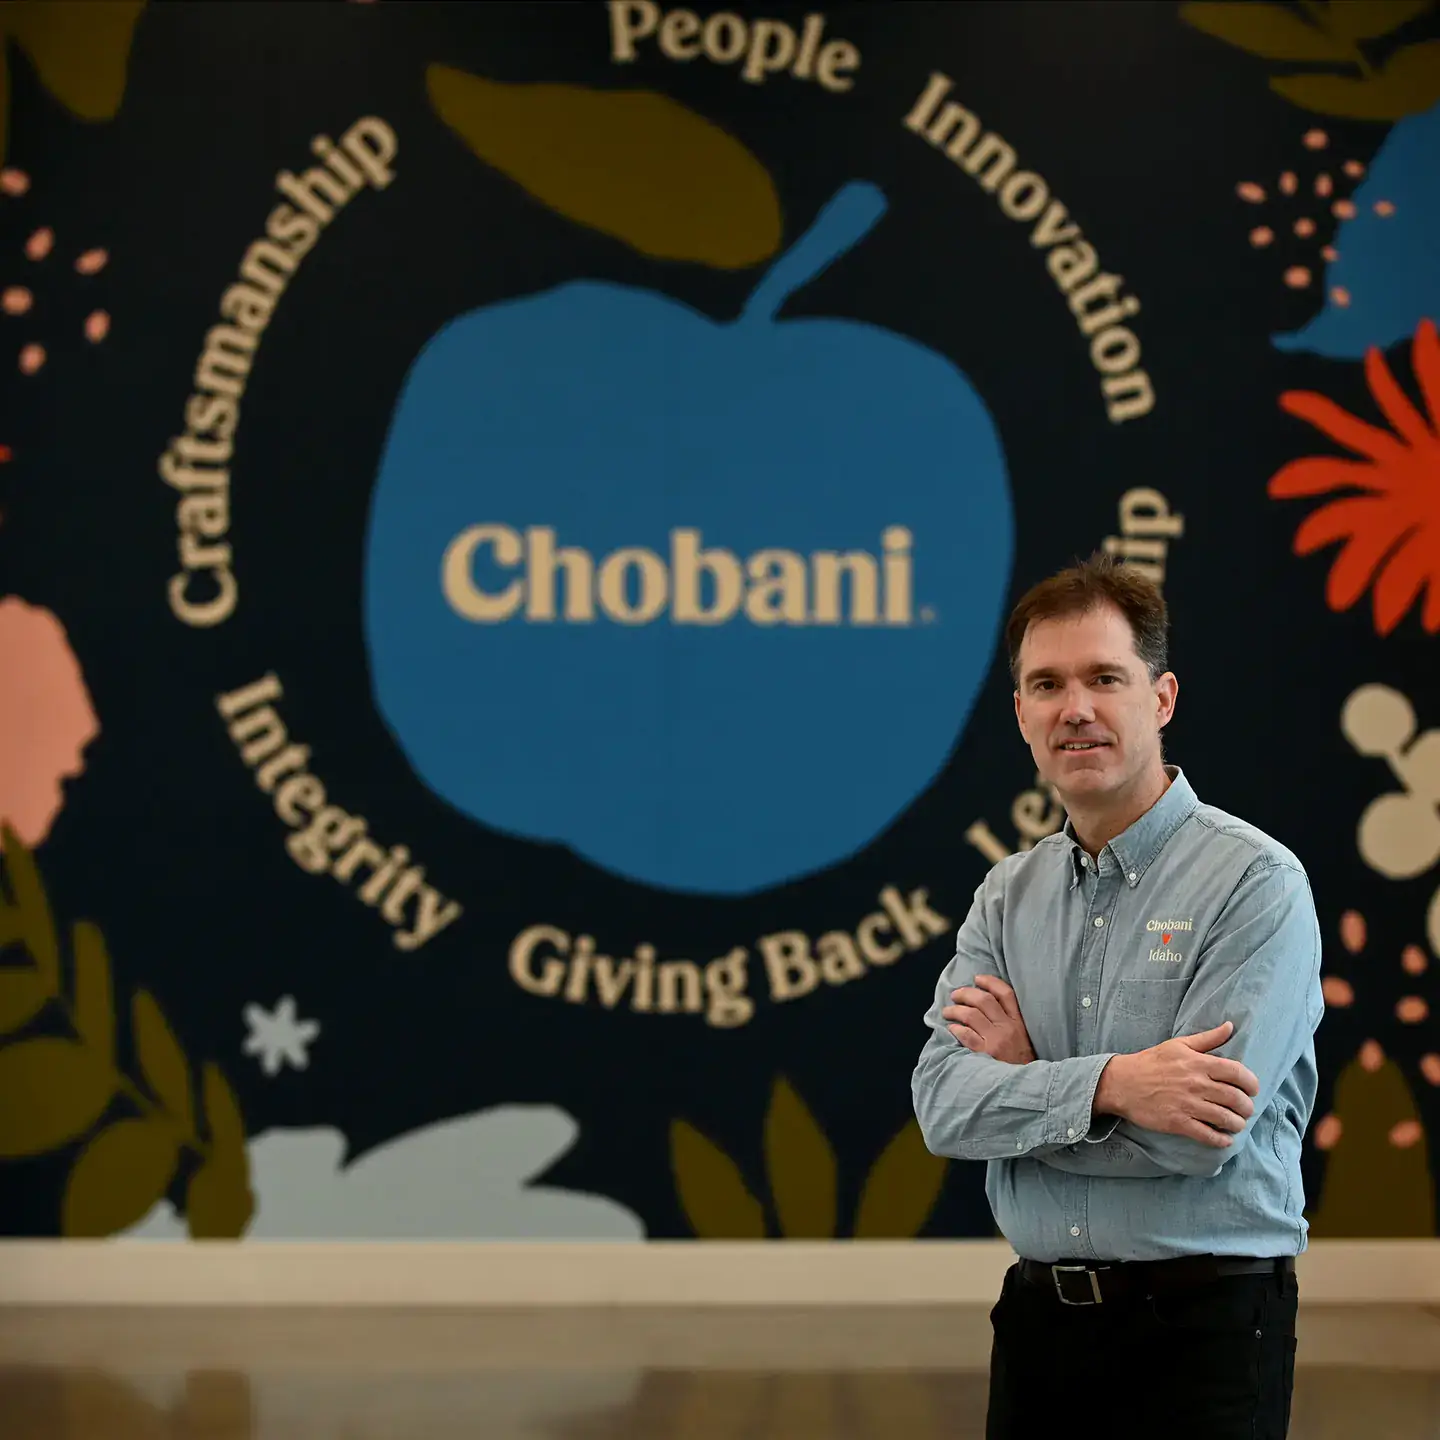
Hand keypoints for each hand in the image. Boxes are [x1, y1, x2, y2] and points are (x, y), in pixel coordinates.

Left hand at [943, 974, 1036, 1064]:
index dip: (990, 982)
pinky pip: (966, 1035)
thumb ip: (1011, 1021)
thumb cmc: (1022, 1061)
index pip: (1006, 993)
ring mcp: (997, 1041)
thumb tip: (986, 1002)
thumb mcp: (1025, 1037)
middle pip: (984, 1000)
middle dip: (966, 993)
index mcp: (1019, 1022)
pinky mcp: (986, 1054)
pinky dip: (956, 1028)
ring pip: (971, 1014)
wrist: (1026, 1086)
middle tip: (955, 995)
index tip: (977, 978)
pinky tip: (951, 1028)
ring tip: (947, 1011)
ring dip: (955, 1010)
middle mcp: (1008, 1028)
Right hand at [1095, 1022, 1259, 1148]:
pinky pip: (1208, 1135)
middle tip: (1245, 1109)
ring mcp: (1187, 1104)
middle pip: (1236, 1098)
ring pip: (1225, 1119)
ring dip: (1237, 1124)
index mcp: (1198, 1063)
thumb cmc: (1151, 1062)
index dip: (1251, 1083)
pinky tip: (1224, 1139)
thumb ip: (1207, 1038)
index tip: (1252, 1089)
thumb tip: (1231, 1026)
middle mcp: (1195, 1084)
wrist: (1121, 1082)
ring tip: (1236, 1124)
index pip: (1237, 1073)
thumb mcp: (1178, 1044)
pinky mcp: (1177, 1122)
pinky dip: (1221, 1140)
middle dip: (1247, 1107)